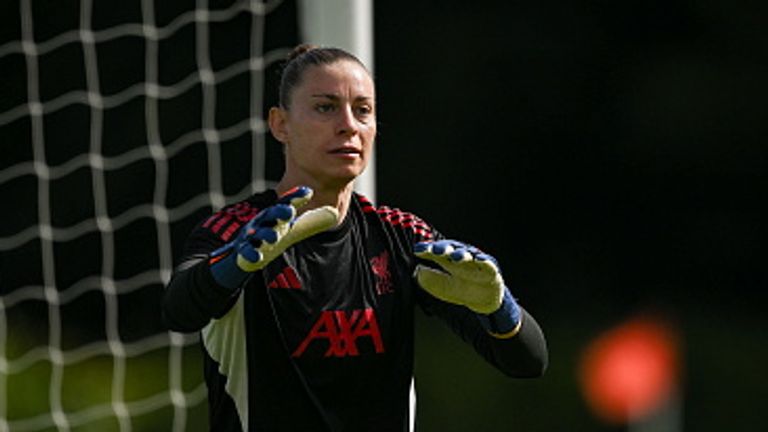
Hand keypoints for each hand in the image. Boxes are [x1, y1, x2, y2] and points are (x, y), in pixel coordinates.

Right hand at [209, 186, 338, 287]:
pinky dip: (251, 253)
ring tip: (274, 236)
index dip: (295, 198)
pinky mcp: (242, 251)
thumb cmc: (269, 237)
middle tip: (290, 212)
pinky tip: (257, 256)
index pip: (285, 204)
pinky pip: (246, 252)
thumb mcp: (291, 230)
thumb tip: (335, 213)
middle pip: (270, 215)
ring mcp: (250, 236)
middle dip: (279, 212)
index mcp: (273, 216)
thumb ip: (311, 222)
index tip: (308, 192)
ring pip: (258, 234)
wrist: (239, 255)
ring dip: (266, 234)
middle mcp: (261, 223)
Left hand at [414, 239, 520, 334]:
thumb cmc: (460, 289)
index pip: (436, 252)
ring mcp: (476, 263)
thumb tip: (418, 271)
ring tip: (455, 256)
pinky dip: (484, 261)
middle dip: (443, 248)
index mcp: (448, 260)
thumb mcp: (441, 288)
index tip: (417, 250)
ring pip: (469, 255)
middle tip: (434, 250)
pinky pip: (488, 265)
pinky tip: (479, 259)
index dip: (427, 249)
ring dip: (462, 254)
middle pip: (452, 249)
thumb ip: (430, 280)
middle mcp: (462, 258)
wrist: (482, 300)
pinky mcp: (491, 271)